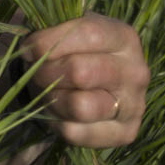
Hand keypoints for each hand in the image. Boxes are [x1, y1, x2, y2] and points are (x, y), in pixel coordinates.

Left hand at [20, 12, 149, 147]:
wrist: (93, 85)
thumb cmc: (74, 51)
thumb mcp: (65, 32)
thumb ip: (50, 32)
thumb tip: (30, 48)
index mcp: (124, 38)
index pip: (87, 34)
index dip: (48, 42)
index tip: (28, 50)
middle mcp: (136, 72)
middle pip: (80, 72)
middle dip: (45, 73)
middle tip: (36, 73)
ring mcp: (135, 105)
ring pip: (79, 106)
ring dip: (52, 99)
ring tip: (48, 92)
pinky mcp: (125, 133)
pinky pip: (76, 132)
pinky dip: (56, 122)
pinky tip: (59, 111)